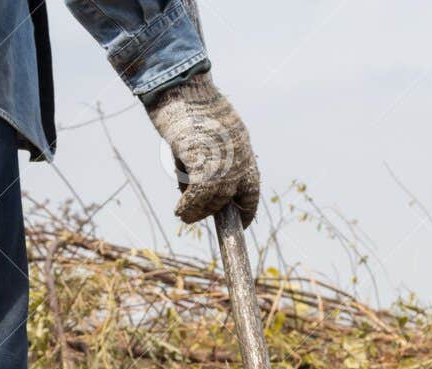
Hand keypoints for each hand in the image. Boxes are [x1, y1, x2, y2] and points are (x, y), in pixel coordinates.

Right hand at [147, 73, 259, 226]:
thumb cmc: (186, 102)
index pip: (252, 184)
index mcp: (242, 145)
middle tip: (200, 215)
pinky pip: (199, 197)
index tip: (242, 219)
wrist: (179, 85)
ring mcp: (225, 162)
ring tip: (185, 214)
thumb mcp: (206, 131)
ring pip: (217, 199)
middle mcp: (239, 155)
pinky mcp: (205, 165)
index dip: (246, 206)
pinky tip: (180, 211)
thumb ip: (208, 153)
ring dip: (199, 210)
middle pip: (235, 195)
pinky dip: (188, 208)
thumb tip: (194, 177)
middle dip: (220, 210)